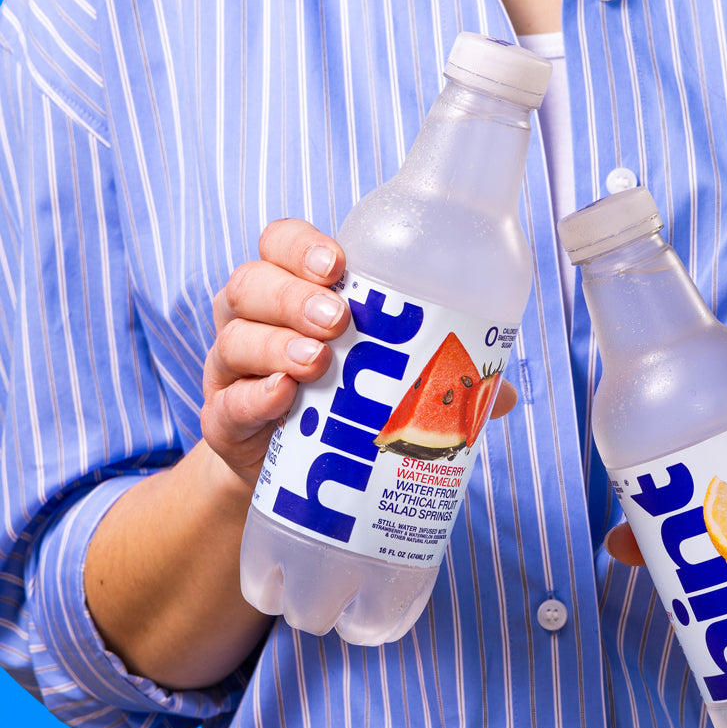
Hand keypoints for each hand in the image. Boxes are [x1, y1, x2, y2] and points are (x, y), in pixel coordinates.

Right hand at [201, 219, 518, 487]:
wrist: (295, 481)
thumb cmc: (343, 407)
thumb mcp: (383, 383)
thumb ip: (437, 380)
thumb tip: (501, 394)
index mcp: (295, 294)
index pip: (282, 245)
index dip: (302, 245)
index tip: (339, 264)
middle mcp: (255, 322)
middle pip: (252, 284)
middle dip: (294, 296)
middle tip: (338, 319)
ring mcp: (234, 372)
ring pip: (236, 339)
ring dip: (277, 344)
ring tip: (318, 362)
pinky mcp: (224, 423)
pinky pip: (226, 404)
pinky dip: (253, 398)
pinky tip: (283, 396)